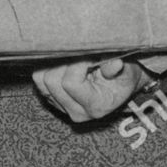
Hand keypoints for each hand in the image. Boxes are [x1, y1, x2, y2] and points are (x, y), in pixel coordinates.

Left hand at [32, 56, 149, 122]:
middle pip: (52, 81)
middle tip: (80, 55)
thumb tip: (115, 64)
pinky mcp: (52, 99)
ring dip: (54, 64)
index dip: (77, 63)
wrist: (120, 85)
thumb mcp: (128, 71)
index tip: (88, 55)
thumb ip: (118, 67)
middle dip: (64, 62)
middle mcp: (76, 112)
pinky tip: (64, 63)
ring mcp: (62, 107)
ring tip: (73, 59)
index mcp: (95, 107)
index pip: (70, 83)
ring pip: (41, 79)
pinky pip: (38, 79)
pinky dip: (47, 66)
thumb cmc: (124, 75)